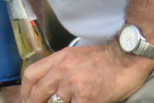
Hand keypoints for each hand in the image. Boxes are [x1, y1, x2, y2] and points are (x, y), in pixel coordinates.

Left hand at [19, 43, 153, 102]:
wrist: (127, 57)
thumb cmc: (105, 58)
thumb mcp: (77, 56)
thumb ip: (61, 68)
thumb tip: (50, 86)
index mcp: (60, 58)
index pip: (31, 74)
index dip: (25, 90)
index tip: (27, 99)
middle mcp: (63, 70)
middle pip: (38, 93)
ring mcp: (73, 85)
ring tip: (73, 99)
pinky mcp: (86, 98)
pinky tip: (84, 102)